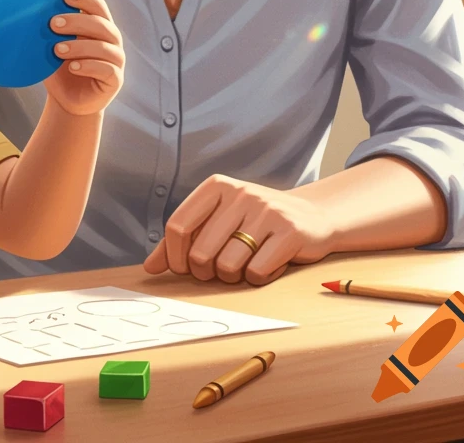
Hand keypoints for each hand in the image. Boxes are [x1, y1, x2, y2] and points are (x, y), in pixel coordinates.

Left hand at [44, 0, 124, 116]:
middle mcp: (111, 40)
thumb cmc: (60, 68)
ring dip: (79, 46)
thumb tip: (30, 11)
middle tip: (52, 24)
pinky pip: (107, 70)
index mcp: (99, 26)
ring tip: (57, 49)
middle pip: (101, 24)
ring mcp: (116, 60)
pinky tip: (72, 67)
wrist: (67, 100)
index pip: (98, 6)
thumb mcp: (52, 46)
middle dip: (76, 22)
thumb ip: (50, 31)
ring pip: (104, 47)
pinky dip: (89, 66)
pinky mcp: (115, 80)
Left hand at [143, 174, 336, 285]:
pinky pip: (256, 272)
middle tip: (217, 271)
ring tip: (243, 265)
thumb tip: (150, 268)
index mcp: (216, 186)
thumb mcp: (217, 220)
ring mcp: (266, 211)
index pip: (178, 225)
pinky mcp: (290, 232)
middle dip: (205, 272)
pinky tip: (266, 265)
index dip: (175, 256)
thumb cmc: (254, 223)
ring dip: (232, 277)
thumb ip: (181, 241)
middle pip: (200, 252)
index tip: (183, 269)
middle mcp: (240, 193)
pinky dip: (257, 278)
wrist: (312, 216)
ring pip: (227, 266)